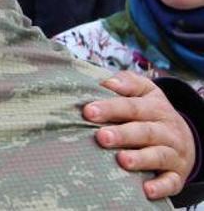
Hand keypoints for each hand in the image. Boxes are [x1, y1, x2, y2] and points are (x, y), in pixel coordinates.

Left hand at [83, 71, 194, 198]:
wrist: (184, 138)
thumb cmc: (151, 113)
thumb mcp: (145, 92)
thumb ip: (127, 83)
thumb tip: (107, 82)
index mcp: (155, 108)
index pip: (132, 106)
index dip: (110, 108)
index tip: (88, 111)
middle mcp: (166, 130)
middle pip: (144, 131)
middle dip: (123, 134)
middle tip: (101, 137)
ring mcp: (173, 153)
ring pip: (158, 155)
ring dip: (140, 159)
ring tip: (122, 160)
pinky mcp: (177, 175)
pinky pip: (171, 182)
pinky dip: (160, 186)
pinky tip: (146, 190)